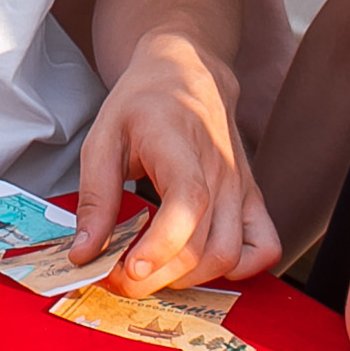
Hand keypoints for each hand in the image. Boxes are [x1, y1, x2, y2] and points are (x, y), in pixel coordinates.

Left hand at [72, 31, 280, 291]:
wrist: (189, 71)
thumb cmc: (143, 103)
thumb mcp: (102, 138)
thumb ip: (94, 198)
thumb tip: (84, 253)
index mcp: (178, 144)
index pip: (187, 202)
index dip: (161, 245)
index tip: (129, 268)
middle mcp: (219, 168)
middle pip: (204, 244)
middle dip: (157, 276)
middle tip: (119, 278)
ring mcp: (241, 185)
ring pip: (230, 254)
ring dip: (189, 279)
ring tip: (153, 272)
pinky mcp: (252, 196)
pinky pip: (264, 246)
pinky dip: (240, 269)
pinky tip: (203, 265)